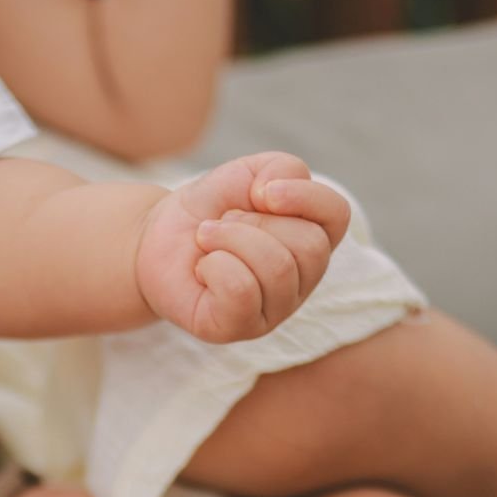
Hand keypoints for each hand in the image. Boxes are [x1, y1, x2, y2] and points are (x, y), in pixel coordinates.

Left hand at [135, 152, 351, 343]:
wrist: (158, 238)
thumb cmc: (210, 210)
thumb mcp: (247, 173)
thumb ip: (281, 167)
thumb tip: (276, 195)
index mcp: (313, 240)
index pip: (337, 215)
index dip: (304, 196)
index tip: (261, 190)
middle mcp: (302, 281)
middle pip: (308, 246)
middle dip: (255, 222)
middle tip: (224, 222)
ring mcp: (273, 311)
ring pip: (277, 269)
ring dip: (229, 239)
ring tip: (208, 239)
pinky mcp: (237, 328)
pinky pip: (242, 292)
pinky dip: (215, 266)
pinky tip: (203, 268)